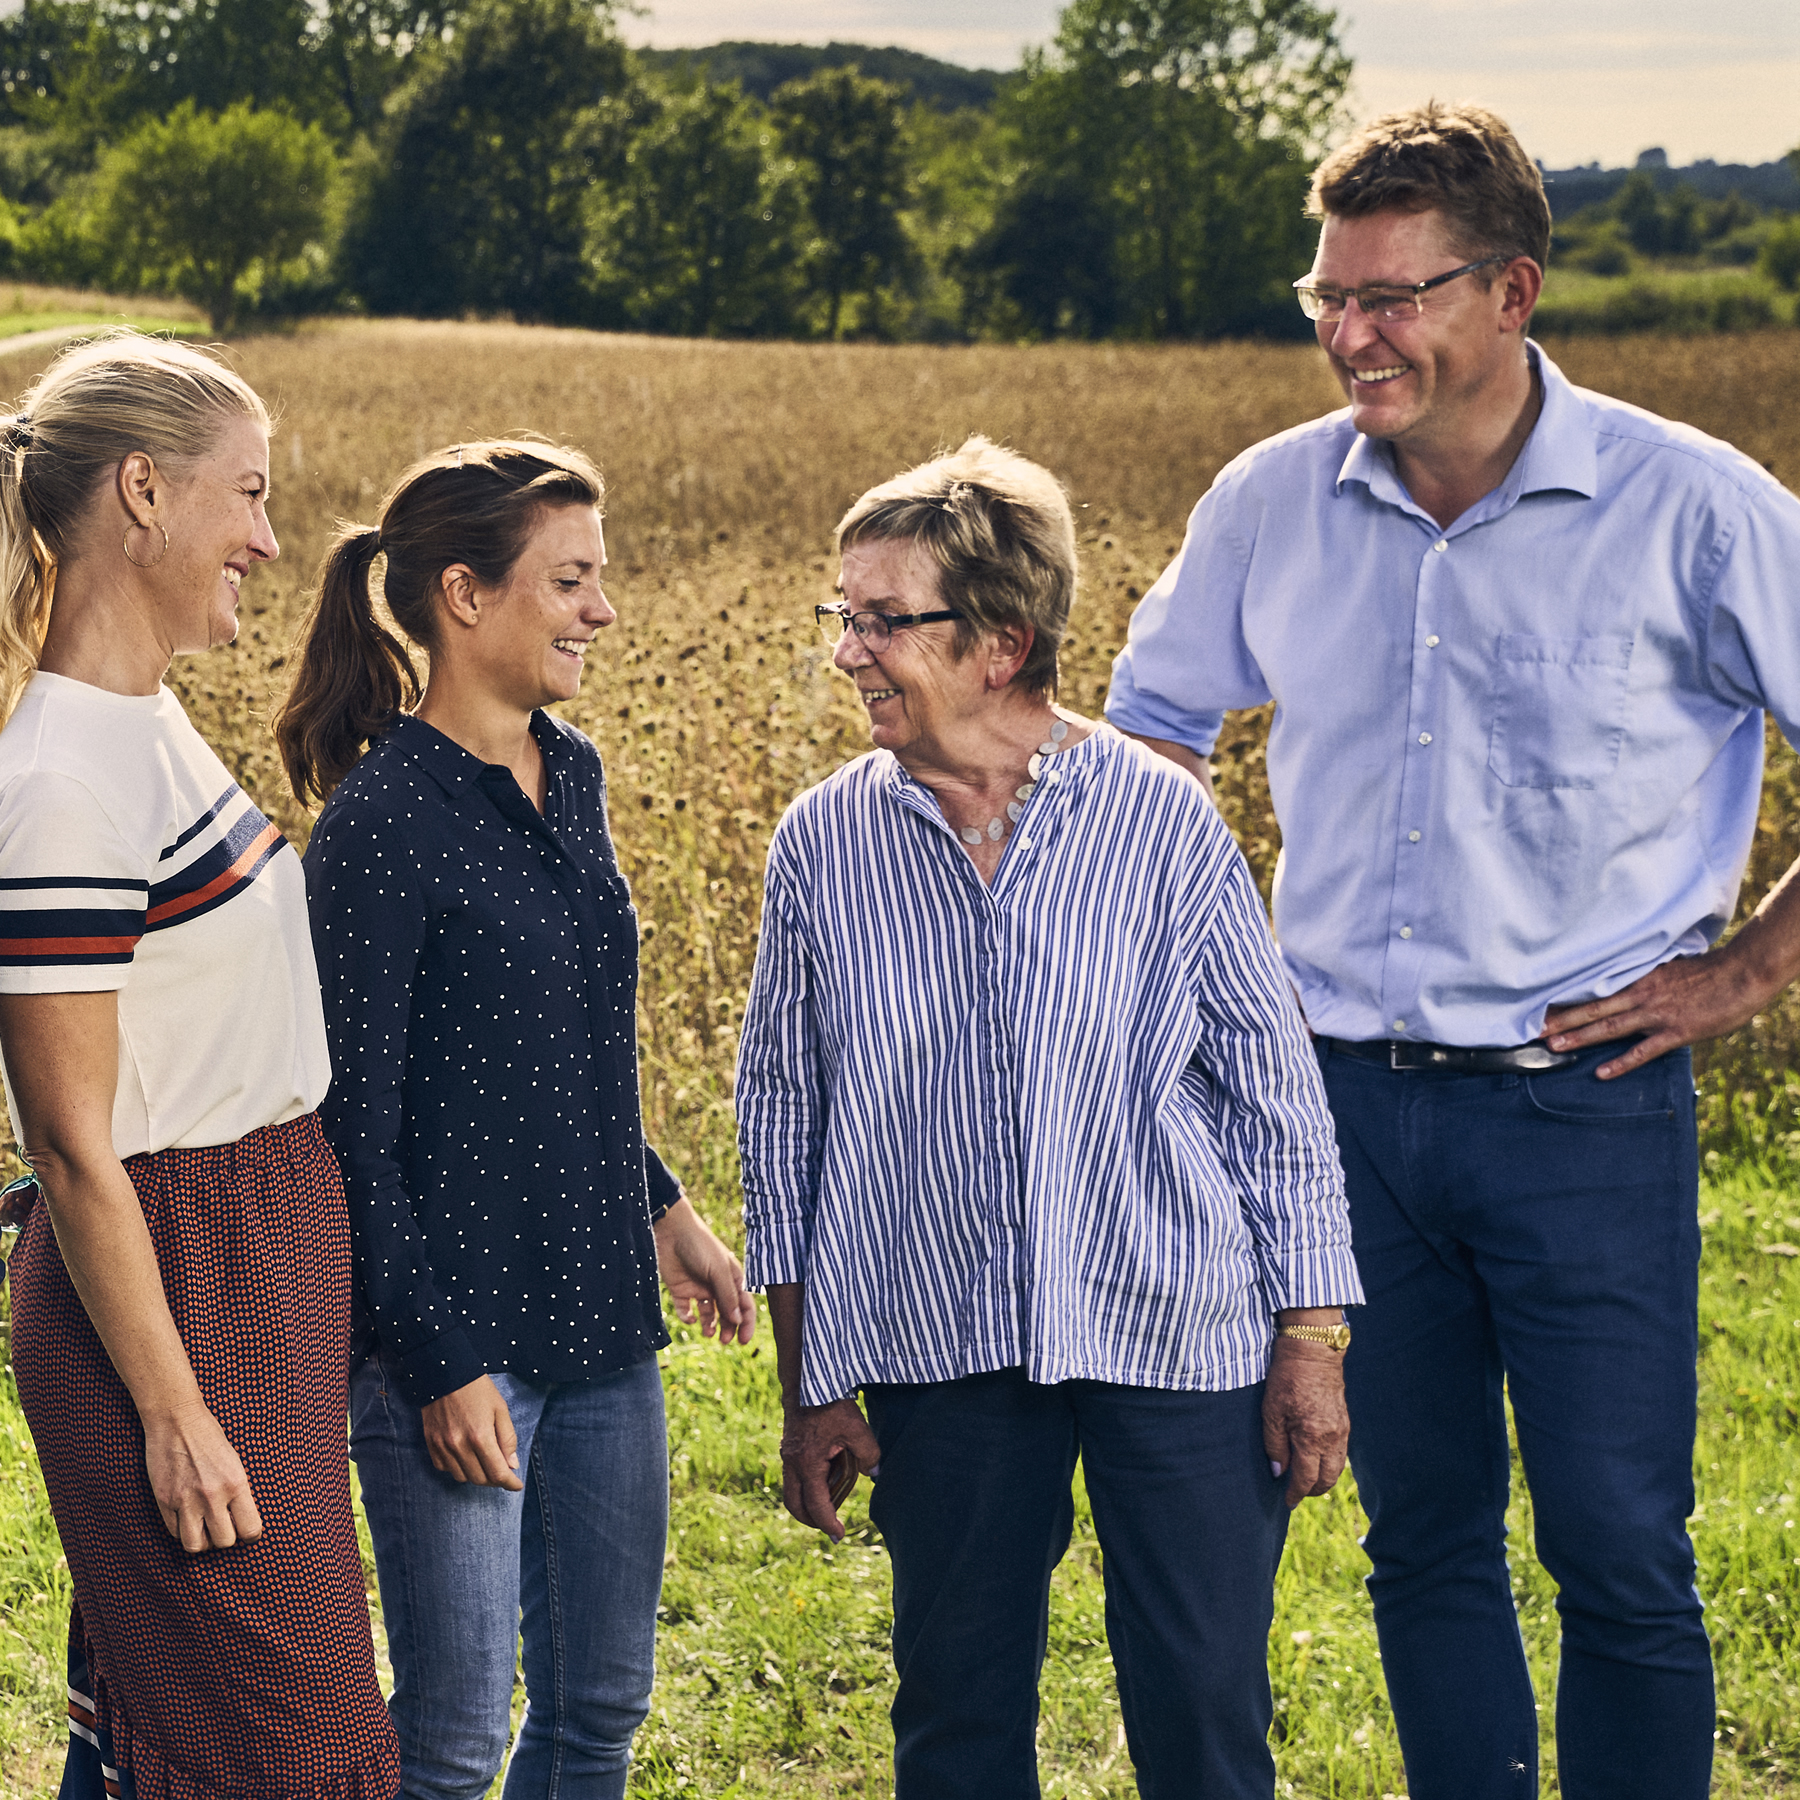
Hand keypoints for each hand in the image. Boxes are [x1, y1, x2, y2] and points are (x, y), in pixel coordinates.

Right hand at [143, 1400, 262, 1551]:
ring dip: (202, 1542)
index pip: (249, 1528)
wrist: (177, 1420)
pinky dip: (182, 1531)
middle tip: (224, 1528)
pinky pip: (175, 1533)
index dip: (251, 1535)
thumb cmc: (210, 1437)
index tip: (248, 1533)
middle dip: (226, 1539)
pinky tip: (188, 1518)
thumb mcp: (235, 1461)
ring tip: (205, 1529)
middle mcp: (212, 1495)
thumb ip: (238, 1491)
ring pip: (195, 1546)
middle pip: (223, 1542)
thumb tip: (241, 1520)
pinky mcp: (164, 1501)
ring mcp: (185, 1500)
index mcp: (236, 1483)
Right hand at [421, 1373, 522, 1488]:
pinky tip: (466, 1457)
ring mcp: (442, 1447)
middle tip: (503, 1471)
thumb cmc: (477, 1389)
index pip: (497, 1473)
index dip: (510, 1483)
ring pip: (462, 1477)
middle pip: (480, 1479)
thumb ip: (507, 1438)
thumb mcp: (500, 1408)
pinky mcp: (431, 1444)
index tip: (516, 1485)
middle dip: (495, 1480)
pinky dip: (458, 1468)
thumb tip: (511, 1465)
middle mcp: (459, 1446)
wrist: (444, 1373)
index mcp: (480, 1436)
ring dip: (477, 1475)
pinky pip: (445, 1468)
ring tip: (485, 1463)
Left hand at [654, 1197, 755, 1344]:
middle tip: (724, 1341)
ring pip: (709, 1314)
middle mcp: (717, 1285)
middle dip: (728, 1328)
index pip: (744, 1305)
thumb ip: (728, 1295)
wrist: (670, 1231)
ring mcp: (699, 1288)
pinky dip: (688, 1317)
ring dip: (710, 1326)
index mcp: (732, 1278)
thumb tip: (739, 1320)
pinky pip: (686, 1310)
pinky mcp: (681, 1290)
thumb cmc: (700, 1245)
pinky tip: (690, 1318)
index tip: (744, 1341)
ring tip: (708, 1333)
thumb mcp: (718, 1270)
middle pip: (727, 1313)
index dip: (746, 1323)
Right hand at [780, 1396, 881, 1542]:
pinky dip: (807, 1485)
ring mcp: (787, 1454)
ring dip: (809, 1502)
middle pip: (794, 1505)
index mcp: (807, 1463)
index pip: (816, 1505)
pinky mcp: (789, 1446)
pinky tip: (827, 1476)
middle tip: (831, 1526)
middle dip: (812, 1520)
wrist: (810, 1378)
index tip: (839, 1535)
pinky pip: (794, 1476)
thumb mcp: (857, 1428)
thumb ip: (869, 1455)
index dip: (829, 1524)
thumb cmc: (832, 1402)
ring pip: (791, 1491)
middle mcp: (792, 1462)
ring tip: (831, 1502)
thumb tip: (875, 1474)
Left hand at [1262, 1337, 1348, 1509]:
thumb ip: (1274, 1445)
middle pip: (1326, 1479)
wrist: (1313, 1351)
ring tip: (1306, 1481)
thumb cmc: (1287, 1378)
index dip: (1296, 1493)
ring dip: (1323, 1479)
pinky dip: (1330, 1463)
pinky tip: (1317, 1460)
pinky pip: (1341, 1453)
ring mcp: (1342, 1431)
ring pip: (1337, 1469)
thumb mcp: (1271, 1411)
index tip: (1287, 1501)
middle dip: (1311, 1490)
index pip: (1306, 1478)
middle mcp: (1332, 1439)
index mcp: (1312, 1438)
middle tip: (1296, 1493)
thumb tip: (1278, 1472)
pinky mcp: (1345, 1422)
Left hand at [1542, 948, 1772, 1079]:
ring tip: (1553, 1046)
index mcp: (1639, 977)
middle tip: (1532, 1028)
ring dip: (1580, 1037)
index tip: (1540, 1003)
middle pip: (1593, 1007)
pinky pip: (1643, 1051)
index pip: (1595, 987)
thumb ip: (1643, 976)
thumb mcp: (1668, 966)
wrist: (1742, 974)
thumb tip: (1622, 981)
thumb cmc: (1708, 970)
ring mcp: (1657, 1014)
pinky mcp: (1676, 1032)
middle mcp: (1642, 994)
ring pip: (1610, 1027)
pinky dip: (1621, 1062)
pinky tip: (1601, 1073)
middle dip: (1561, 1019)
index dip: (1567, 997)